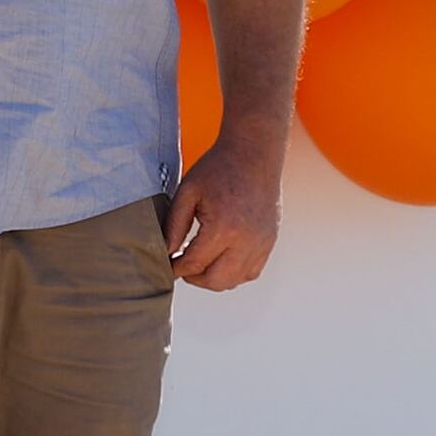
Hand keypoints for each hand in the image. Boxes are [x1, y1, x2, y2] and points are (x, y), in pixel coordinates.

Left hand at [164, 128, 287, 290]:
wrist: (254, 154)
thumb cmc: (217, 169)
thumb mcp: (187, 192)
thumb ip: (174, 225)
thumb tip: (166, 253)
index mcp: (223, 227)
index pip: (194, 264)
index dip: (176, 268)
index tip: (166, 265)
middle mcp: (246, 240)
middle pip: (215, 281)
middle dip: (194, 278)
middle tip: (182, 265)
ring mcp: (261, 243)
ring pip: (234, 281)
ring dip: (214, 277)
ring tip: (200, 261)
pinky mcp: (269, 241)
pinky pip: (251, 272)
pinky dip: (234, 273)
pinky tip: (221, 258)